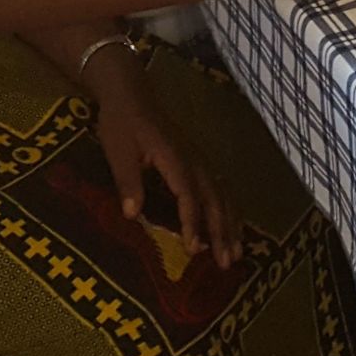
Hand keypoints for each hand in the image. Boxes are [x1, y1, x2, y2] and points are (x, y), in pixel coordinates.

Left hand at [83, 53, 236, 267]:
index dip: (192, 222)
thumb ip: (128, 181)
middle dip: (222, 231)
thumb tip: (132, 215)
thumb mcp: (118, 151)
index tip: (193, 249)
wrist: (131, 93)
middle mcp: (193, 160)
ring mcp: (199, 159)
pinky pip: (219, 188)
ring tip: (237, 252)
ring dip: (231, 224)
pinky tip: (232, 226)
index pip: (188, 195)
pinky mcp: (198, 160)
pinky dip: (228, 210)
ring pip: (222, 194)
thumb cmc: (121, 123)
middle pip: (214, 199)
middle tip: (227, 262)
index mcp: (174, 158)